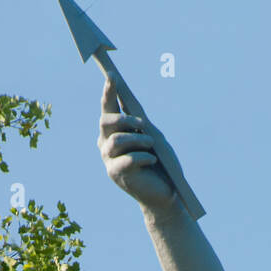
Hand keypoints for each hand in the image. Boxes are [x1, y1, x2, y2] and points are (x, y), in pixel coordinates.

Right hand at [98, 77, 177, 216]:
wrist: (165, 194)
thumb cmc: (161, 165)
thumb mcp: (154, 138)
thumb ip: (142, 125)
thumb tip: (133, 110)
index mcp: (114, 132)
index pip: (108, 108)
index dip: (109, 92)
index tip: (112, 76)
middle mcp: (106, 144)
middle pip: (106, 121)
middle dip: (125, 119)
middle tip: (144, 123)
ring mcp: (109, 160)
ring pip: (116, 140)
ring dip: (138, 139)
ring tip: (152, 145)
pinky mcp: (116, 174)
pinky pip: (127, 160)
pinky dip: (143, 157)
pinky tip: (151, 161)